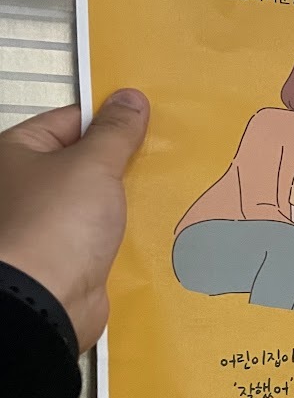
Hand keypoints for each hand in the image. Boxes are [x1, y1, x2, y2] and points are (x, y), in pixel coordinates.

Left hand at [0, 90, 149, 352]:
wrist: (43, 301)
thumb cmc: (55, 224)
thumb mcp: (91, 165)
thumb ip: (116, 131)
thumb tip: (131, 96)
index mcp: (17, 154)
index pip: (70, 121)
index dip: (110, 118)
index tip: (150, 120)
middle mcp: (26, 187)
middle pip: (84, 160)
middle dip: (125, 160)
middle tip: (169, 154)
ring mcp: (48, 223)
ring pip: (98, 199)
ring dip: (130, 198)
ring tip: (172, 188)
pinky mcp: (69, 256)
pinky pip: (104, 234)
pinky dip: (128, 230)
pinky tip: (159, 225)